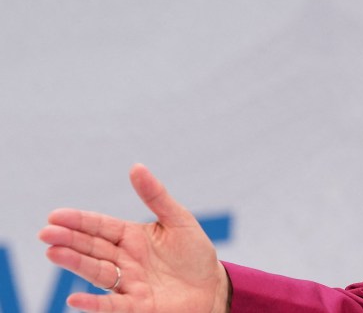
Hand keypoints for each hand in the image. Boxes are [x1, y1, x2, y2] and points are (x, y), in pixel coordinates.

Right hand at [38, 164, 228, 312]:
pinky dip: (93, 303)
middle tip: (46, 233)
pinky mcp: (137, 306)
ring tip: (53, 253)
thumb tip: (136, 167)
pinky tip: (74, 299)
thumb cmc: (194, 253)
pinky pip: (112, 305)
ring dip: (75, 263)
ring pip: (97, 272)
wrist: (213, 287)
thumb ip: (156, 196)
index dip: (79, 221)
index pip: (100, 226)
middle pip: (92, 248)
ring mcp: (128, 282)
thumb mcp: (179, 220)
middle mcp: (124, 259)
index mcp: (132, 237)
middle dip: (69, 240)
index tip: (55, 215)